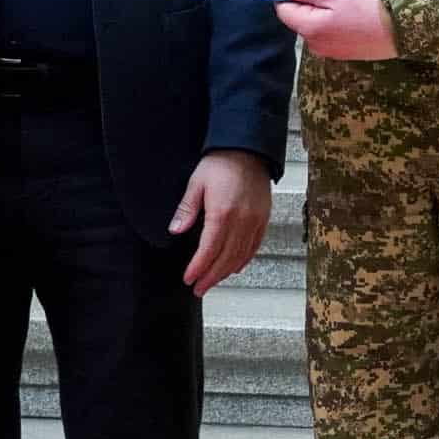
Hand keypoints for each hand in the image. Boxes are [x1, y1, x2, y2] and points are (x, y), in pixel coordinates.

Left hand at [170, 149, 271, 294]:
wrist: (248, 149)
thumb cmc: (221, 163)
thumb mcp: (196, 183)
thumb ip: (186, 209)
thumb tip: (175, 231)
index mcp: (222, 213)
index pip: (209, 250)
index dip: (198, 268)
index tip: (189, 278)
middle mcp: (242, 220)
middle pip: (226, 258)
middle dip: (211, 277)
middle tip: (199, 288)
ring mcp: (255, 221)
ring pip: (241, 255)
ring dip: (226, 272)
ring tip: (213, 281)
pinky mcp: (264, 218)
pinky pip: (255, 246)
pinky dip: (244, 259)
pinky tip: (235, 267)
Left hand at [278, 0, 397, 60]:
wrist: (407, 26)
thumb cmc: (370, 5)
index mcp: (310, 30)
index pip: (285, 10)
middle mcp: (317, 45)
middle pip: (302, 18)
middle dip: (313, 2)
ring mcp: (334, 51)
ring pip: (320, 25)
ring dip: (328, 11)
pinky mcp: (349, 52)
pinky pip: (335, 33)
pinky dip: (341, 21)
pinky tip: (357, 12)